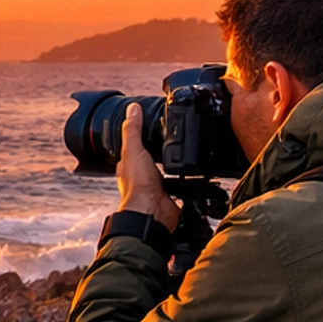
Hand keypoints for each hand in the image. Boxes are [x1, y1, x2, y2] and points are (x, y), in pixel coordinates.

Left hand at [116, 104, 180, 232]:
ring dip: (174, 167)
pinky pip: (181, 188)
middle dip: (160, 153)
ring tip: (184, 156)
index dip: (140, 138)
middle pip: (151, 161)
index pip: (133, 148)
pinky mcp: (171, 198)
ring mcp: (157, 189)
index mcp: (130, 167)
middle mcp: (142, 179)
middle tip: (171, 141)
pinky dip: (187, 182)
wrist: (153, 212)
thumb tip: (133, 109)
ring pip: (167, 174)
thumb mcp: (134, 150)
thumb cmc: (138, 186)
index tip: (149, 127)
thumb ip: (133, 130)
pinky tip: (192, 176)